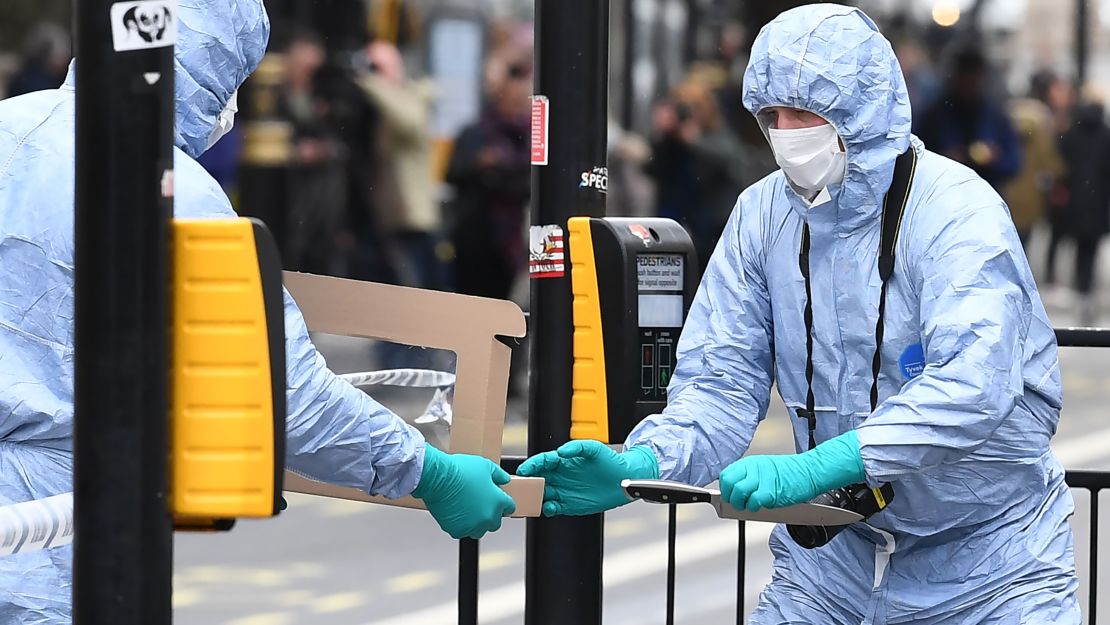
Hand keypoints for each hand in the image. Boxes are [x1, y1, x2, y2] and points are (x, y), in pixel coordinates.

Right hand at [412, 445, 516, 538]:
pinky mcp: (457, 531)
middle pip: (495, 523)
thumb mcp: (485, 466)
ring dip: (475, 523)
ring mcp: (472, 526)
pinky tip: (455, 512)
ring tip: (466, 509)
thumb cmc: (460, 471)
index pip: (509, 508)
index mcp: (498, 502)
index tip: (497, 501)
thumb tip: (504, 479)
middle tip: (479, 504)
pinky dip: (460, 525)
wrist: (438, 478)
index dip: (503, 503)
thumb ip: (499, 475)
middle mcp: (487, 517)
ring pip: (478, 530)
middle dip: (490, 515)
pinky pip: (462, 531)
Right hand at [517, 441, 658, 515]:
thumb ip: (576, 447)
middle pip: (538, 479)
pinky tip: (549, 507)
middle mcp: (561, 476)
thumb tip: (561, 451)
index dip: (531, 465)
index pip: (542, 462)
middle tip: (521, 486)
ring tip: (531, 499)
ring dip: (535, 497)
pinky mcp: (570, 505)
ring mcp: (564, 491)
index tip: (524, 470)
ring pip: (542, 495)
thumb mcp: (594, 448)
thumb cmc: (610, 461)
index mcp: (563, 461)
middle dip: (528, 482)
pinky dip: (548, 509)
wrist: (623, 480)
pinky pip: (553, 508)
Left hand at [719, 432, 865, 512]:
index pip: (726, 475)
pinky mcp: (771, 492)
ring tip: (750, 507)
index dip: (725, 489)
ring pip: (739, 493)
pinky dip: (755, 508)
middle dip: (730, 498)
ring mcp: (762, 479)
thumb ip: (749, 477)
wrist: (810, 471)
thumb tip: (734, 492)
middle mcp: (754, 469)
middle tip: (738, 504)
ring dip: (742, 505)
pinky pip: (754, 503)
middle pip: (729, 484)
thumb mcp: (764, 469)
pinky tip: (763, 506)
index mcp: (750, 463)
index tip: (728, 496)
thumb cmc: (791, 472)